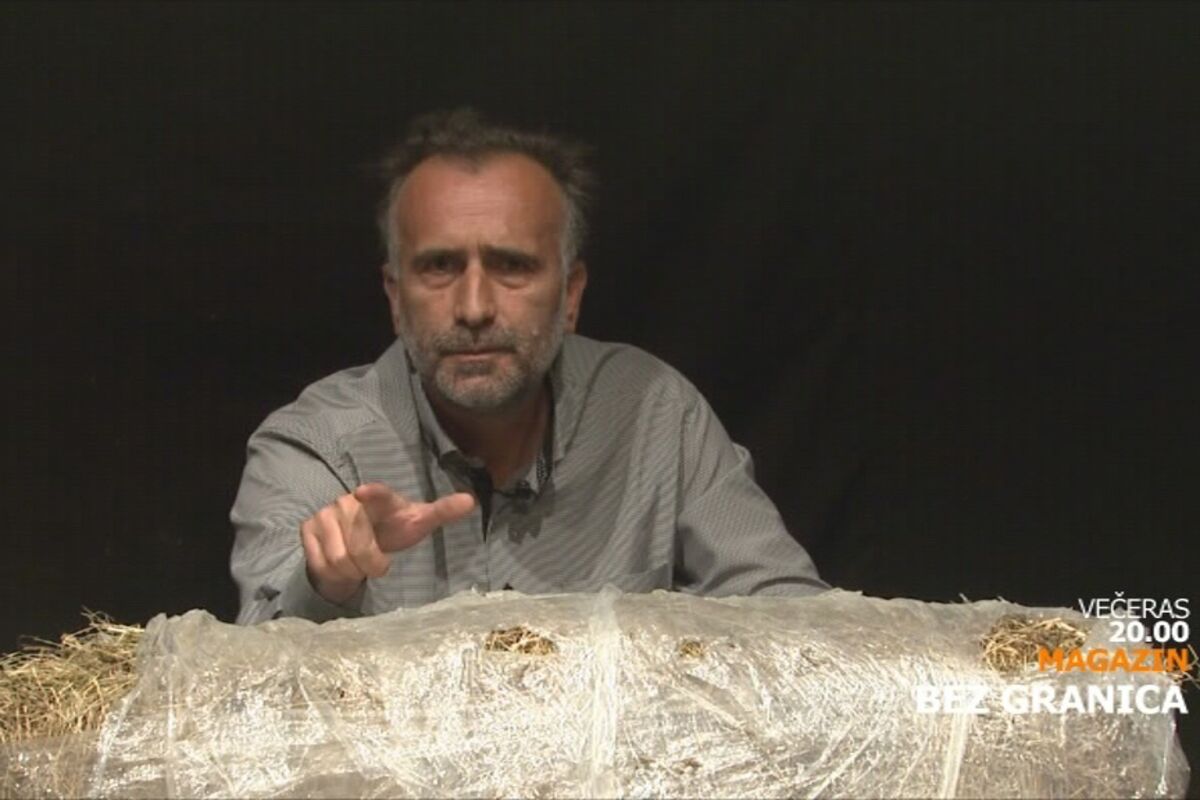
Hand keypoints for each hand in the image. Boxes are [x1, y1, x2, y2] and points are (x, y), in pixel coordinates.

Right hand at [300, 483, 474, 603]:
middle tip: (380, 564)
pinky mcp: (307, 531)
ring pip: (340, 560)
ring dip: (354, 570)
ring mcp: (324, 515)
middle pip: (359, 547)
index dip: (372, 495)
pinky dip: (336, 574)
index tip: (363, 493)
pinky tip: (342, 564)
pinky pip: (322, 565)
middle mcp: (348, 502)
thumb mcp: (417, 523)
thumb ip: (441, 512)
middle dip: (373, 563)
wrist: (358, 540)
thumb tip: (471, 501)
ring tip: (360, 562)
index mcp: (380, 498)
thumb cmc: (392, 529)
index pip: (378, 495)